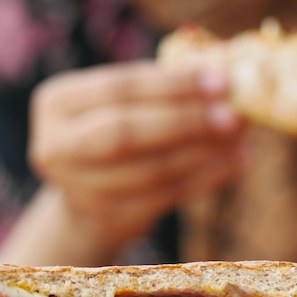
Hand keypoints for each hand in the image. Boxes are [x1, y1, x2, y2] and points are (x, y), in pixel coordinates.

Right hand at [28, 60, 247, 251]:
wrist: (89, 199)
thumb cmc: (115, 135)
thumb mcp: (124, 106)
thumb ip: (164, 91)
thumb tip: (228, 78)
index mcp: (56, 103)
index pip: (120, 89)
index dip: (172, 85)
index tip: (220, 81)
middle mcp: (55, 147)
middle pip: (126, 132)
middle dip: (185, 122)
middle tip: (234, 114)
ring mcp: (78, 189)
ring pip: (151, 170)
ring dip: (204, 153)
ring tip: (242, 139)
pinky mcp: (107, 218)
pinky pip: (166, 197)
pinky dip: (206, 179)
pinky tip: (235, 163)